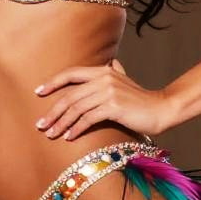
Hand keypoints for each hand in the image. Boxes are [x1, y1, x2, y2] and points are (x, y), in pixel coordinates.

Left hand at [34, 58, 174, 140]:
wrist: (162, 109)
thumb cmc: (141, 99)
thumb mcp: (125, 81)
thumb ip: (115, 72)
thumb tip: (109, 62)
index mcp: (103, 70)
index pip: (71, 73)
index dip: (53, 82)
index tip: (38, 93)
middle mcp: (104, 78)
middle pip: (70, 95)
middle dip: (53, 111)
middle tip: (41, 125)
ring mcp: (109, 92)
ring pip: (76, 108)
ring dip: (61, 123)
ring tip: (51, 134)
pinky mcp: (114, 107)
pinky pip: (88, 118)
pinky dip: (76, 128)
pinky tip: (69, 137)